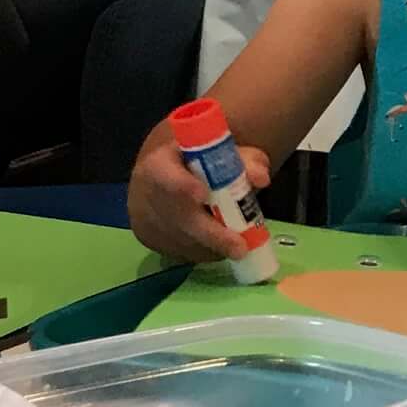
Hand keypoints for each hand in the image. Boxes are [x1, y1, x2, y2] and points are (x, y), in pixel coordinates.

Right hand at [127, 128, 272, 265]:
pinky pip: (181, 253)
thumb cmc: (198, 163)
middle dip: (211, 234)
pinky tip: (219, 246)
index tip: (202, 194)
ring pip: (183, 241)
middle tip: (239, 248)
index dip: (181, 185)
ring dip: (214, 246)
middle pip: (177, 218)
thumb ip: (245, 161)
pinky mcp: (151, 242)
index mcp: (159, 163)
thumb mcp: (222, 153)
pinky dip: (205, 252)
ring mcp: (145, 222)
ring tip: (238, 244)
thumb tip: (261, 178)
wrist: (164, 176)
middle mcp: (146, 194)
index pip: (164, 175)